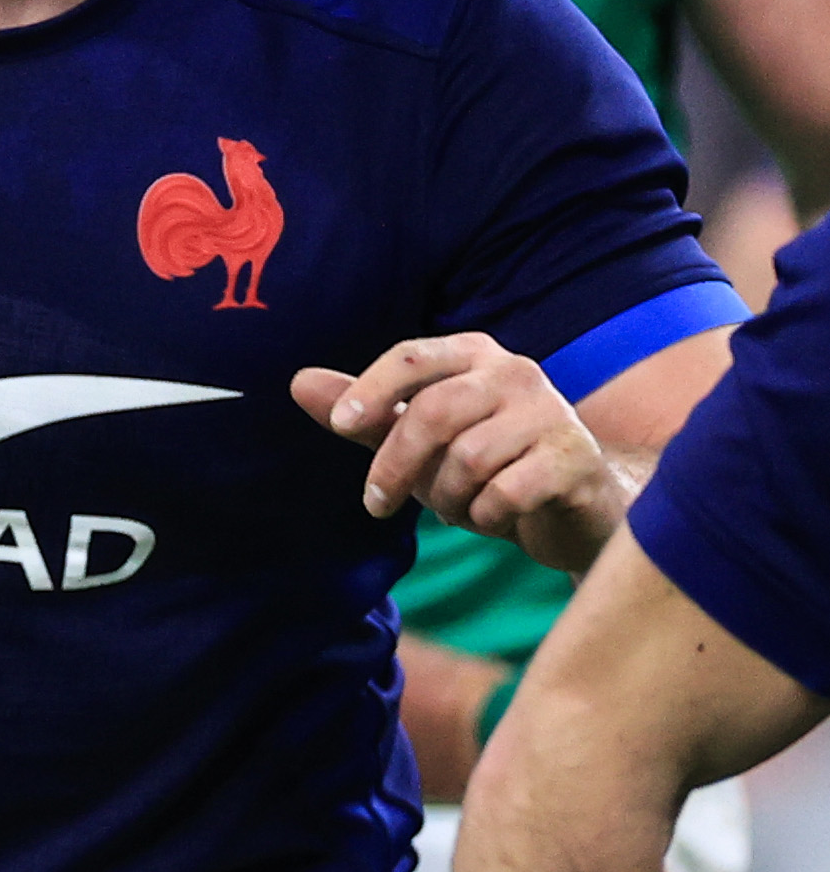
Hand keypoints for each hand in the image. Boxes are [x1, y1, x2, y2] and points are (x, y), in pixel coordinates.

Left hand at [293, 337, 622, 572]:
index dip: (370, 389)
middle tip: (378, 504)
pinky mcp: (573, 460)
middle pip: (433, 412)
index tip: (341, 425)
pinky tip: (492, 515)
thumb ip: (364, 411)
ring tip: (456, 507)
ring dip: (447, 498)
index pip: (410, 356)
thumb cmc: (482, 462)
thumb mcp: (414, 438)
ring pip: (468, 459)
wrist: (569, 503)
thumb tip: (298, 381)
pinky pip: (506, 492)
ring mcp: (551, 414)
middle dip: (394, 466)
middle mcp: (515, 373)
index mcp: (473, 356)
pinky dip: (485, 515)